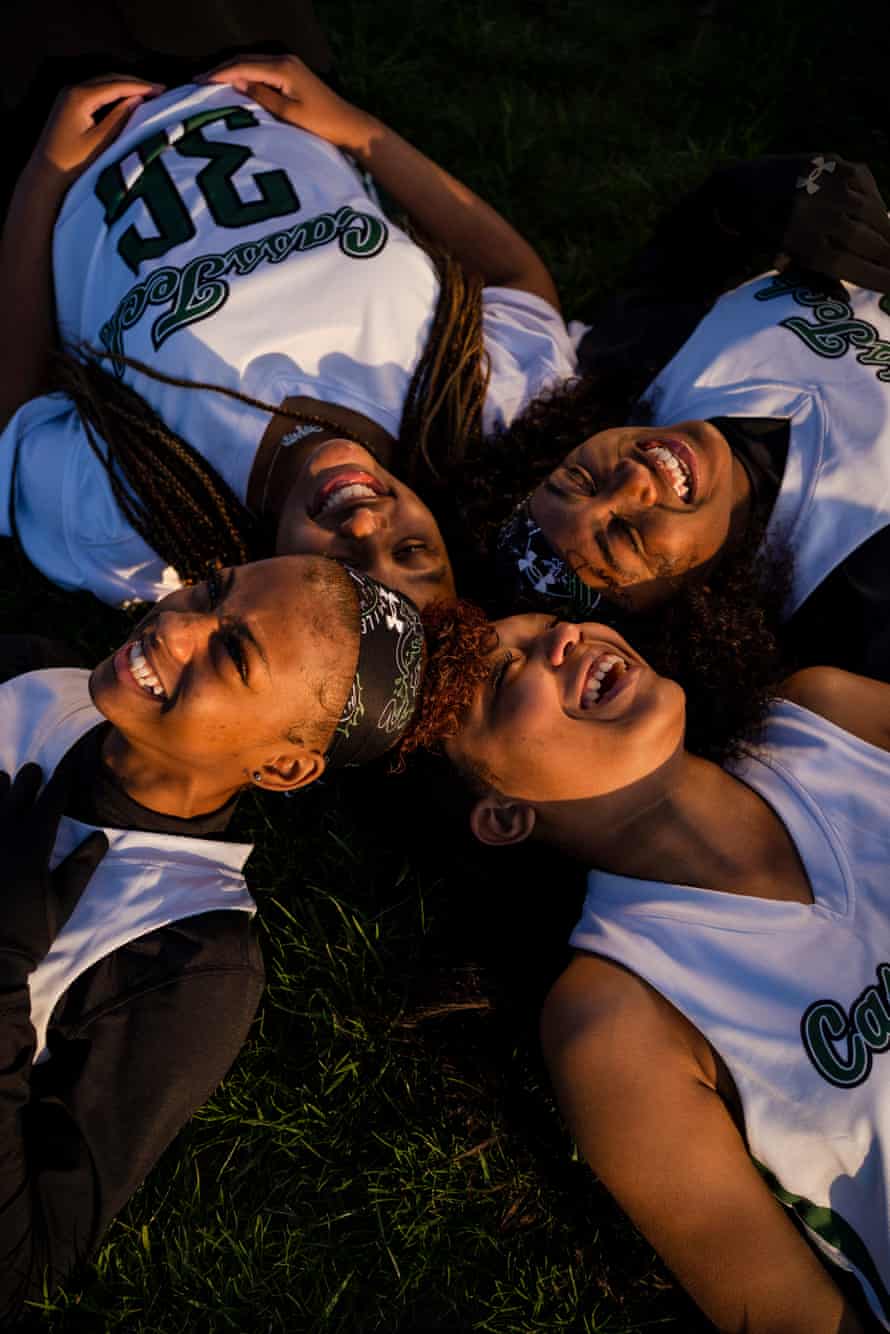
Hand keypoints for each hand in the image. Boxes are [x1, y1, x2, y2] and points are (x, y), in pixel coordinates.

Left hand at [0, 762, 107, 982]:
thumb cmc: (30, 932)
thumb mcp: (63, 902)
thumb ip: (80, 866)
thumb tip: (100, 837)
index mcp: (32, 846)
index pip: (51, 802)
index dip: (61, 782)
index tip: (68, 765)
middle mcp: (3, 838)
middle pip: (15, 795)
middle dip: (27, 780)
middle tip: (32, 771)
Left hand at [25, 75, 164, 188]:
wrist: (45, 176)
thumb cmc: (73, 164)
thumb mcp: (101, 142)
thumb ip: (120, 118)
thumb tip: (137, 99)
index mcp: (79, 97)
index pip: (116, 85)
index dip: (141, 86)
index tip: (163, 90)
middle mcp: (72, 90)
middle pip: (109, 79)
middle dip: (135, 83)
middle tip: (159, 90)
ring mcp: (68, 96)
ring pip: (103, 84)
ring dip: (125, 87)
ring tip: (148, 94)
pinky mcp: (68, 105)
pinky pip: (96, 93)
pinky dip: (114, 94)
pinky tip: (128, 101)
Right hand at [197, 54, 374, 153]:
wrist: (348, 124)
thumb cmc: (320, 124)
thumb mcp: (287, 114)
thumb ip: (261, 95)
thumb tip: (236, 82)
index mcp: (282, 68)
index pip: (242, 66)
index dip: (219, 74)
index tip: (199, 82)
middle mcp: (284, 59)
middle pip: (244, 59)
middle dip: (220, 69)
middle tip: (197, 81)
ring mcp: (288, 64)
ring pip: (251, 62)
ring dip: (230, 71)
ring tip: (209, 82)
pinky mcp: (291, 72)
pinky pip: (261, 68)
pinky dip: (244, 74)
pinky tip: (233, 83)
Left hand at [713, 153, 889, 293]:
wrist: (742, 186)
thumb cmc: (764, 232)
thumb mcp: (784, 260)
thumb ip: (813, 279)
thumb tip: (844, 301)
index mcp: (803, 244)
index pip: (851, 266)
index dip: (878, 278)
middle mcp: (818, 213)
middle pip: (867, 241)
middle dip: (888, 256)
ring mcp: (828, 184)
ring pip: (872, 213)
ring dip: (886, 231)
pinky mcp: (833, 162)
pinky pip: (866, 185)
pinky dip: (875, 202)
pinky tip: (878, 216)